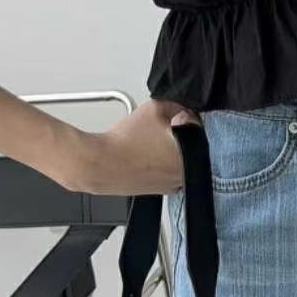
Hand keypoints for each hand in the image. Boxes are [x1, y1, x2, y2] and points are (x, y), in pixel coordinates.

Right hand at [64, 98, 201, 196]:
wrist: (99, 164)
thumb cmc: (124, 142)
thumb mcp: (155, 108)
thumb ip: (177, 106)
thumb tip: (183, 110)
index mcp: (190, 155)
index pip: (198, 129)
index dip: (184, 118)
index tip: (173, 117)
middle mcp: (184, 175)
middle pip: (190, 146)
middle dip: (178, 134)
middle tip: (158, 129)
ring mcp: (170, 186)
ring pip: (178, 159)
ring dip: (169, 150)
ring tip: (149, 142)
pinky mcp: (157, 191)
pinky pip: (165, 171)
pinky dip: (158, 163)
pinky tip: (145, 154)